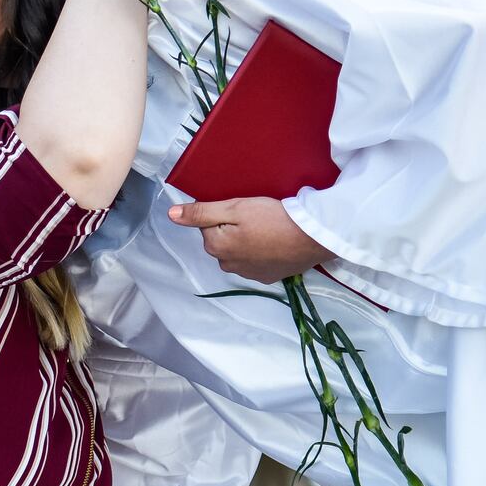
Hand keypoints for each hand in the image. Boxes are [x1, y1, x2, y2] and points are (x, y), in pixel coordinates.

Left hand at [167, 197, 332, 283]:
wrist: (313, 237)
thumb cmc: (273, 218)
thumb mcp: (234, 207)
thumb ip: (201, 212)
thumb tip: (172, 214)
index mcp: (216, 246)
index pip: (207, 224)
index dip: (223, 212)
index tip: (242, 208)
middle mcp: (228, 265)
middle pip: (222, 239)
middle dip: (233, 227)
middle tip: (256, 216)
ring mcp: (248, 274)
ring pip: (239, 251)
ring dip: (247, 240)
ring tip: (268, 227)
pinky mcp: (267, 277)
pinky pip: (256, 261)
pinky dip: (262, 251)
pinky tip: (275, 241)